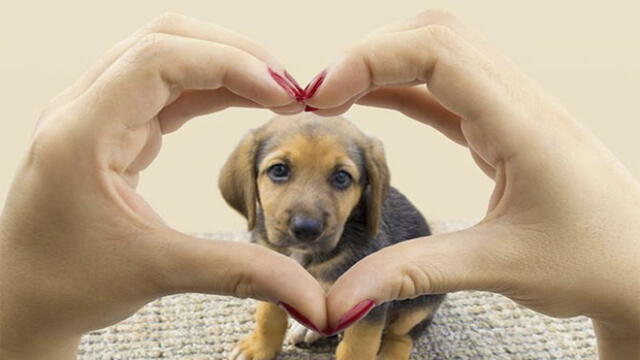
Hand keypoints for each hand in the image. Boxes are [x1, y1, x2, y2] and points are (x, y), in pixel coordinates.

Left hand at [0, 13, 325, 358]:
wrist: (23, 299)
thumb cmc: (68, 284)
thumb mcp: (157, 272)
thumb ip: (238, 271)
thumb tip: (310, 296)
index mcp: (81, 132)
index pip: (158, 59)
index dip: (228, 64)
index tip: (281, 93)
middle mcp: (83, 109)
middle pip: (164, 40)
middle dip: (234, 55)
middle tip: (288, 88)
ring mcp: (96, 114)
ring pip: (167, 57)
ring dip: (225, 67)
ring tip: (276, 93)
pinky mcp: (111, 128)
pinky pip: (166, 88)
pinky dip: (211, 88)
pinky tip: (244, 101)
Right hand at [305, 10, 639, 357]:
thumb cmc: (593, 264)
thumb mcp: (499, 267)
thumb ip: (412, 274)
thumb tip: (336, 301)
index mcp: (524, 125)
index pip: (440, 53)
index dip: (371, 58)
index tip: (322, 94)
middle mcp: (519, 104)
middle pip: (437, 36)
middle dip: (369, 53)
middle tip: (320, 94)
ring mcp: (512, 112)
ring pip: (440, 55)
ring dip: (383, 65)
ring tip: (334, 96)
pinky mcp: (503, 129)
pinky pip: (445, 91)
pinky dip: (401, 89)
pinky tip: (370, 102)